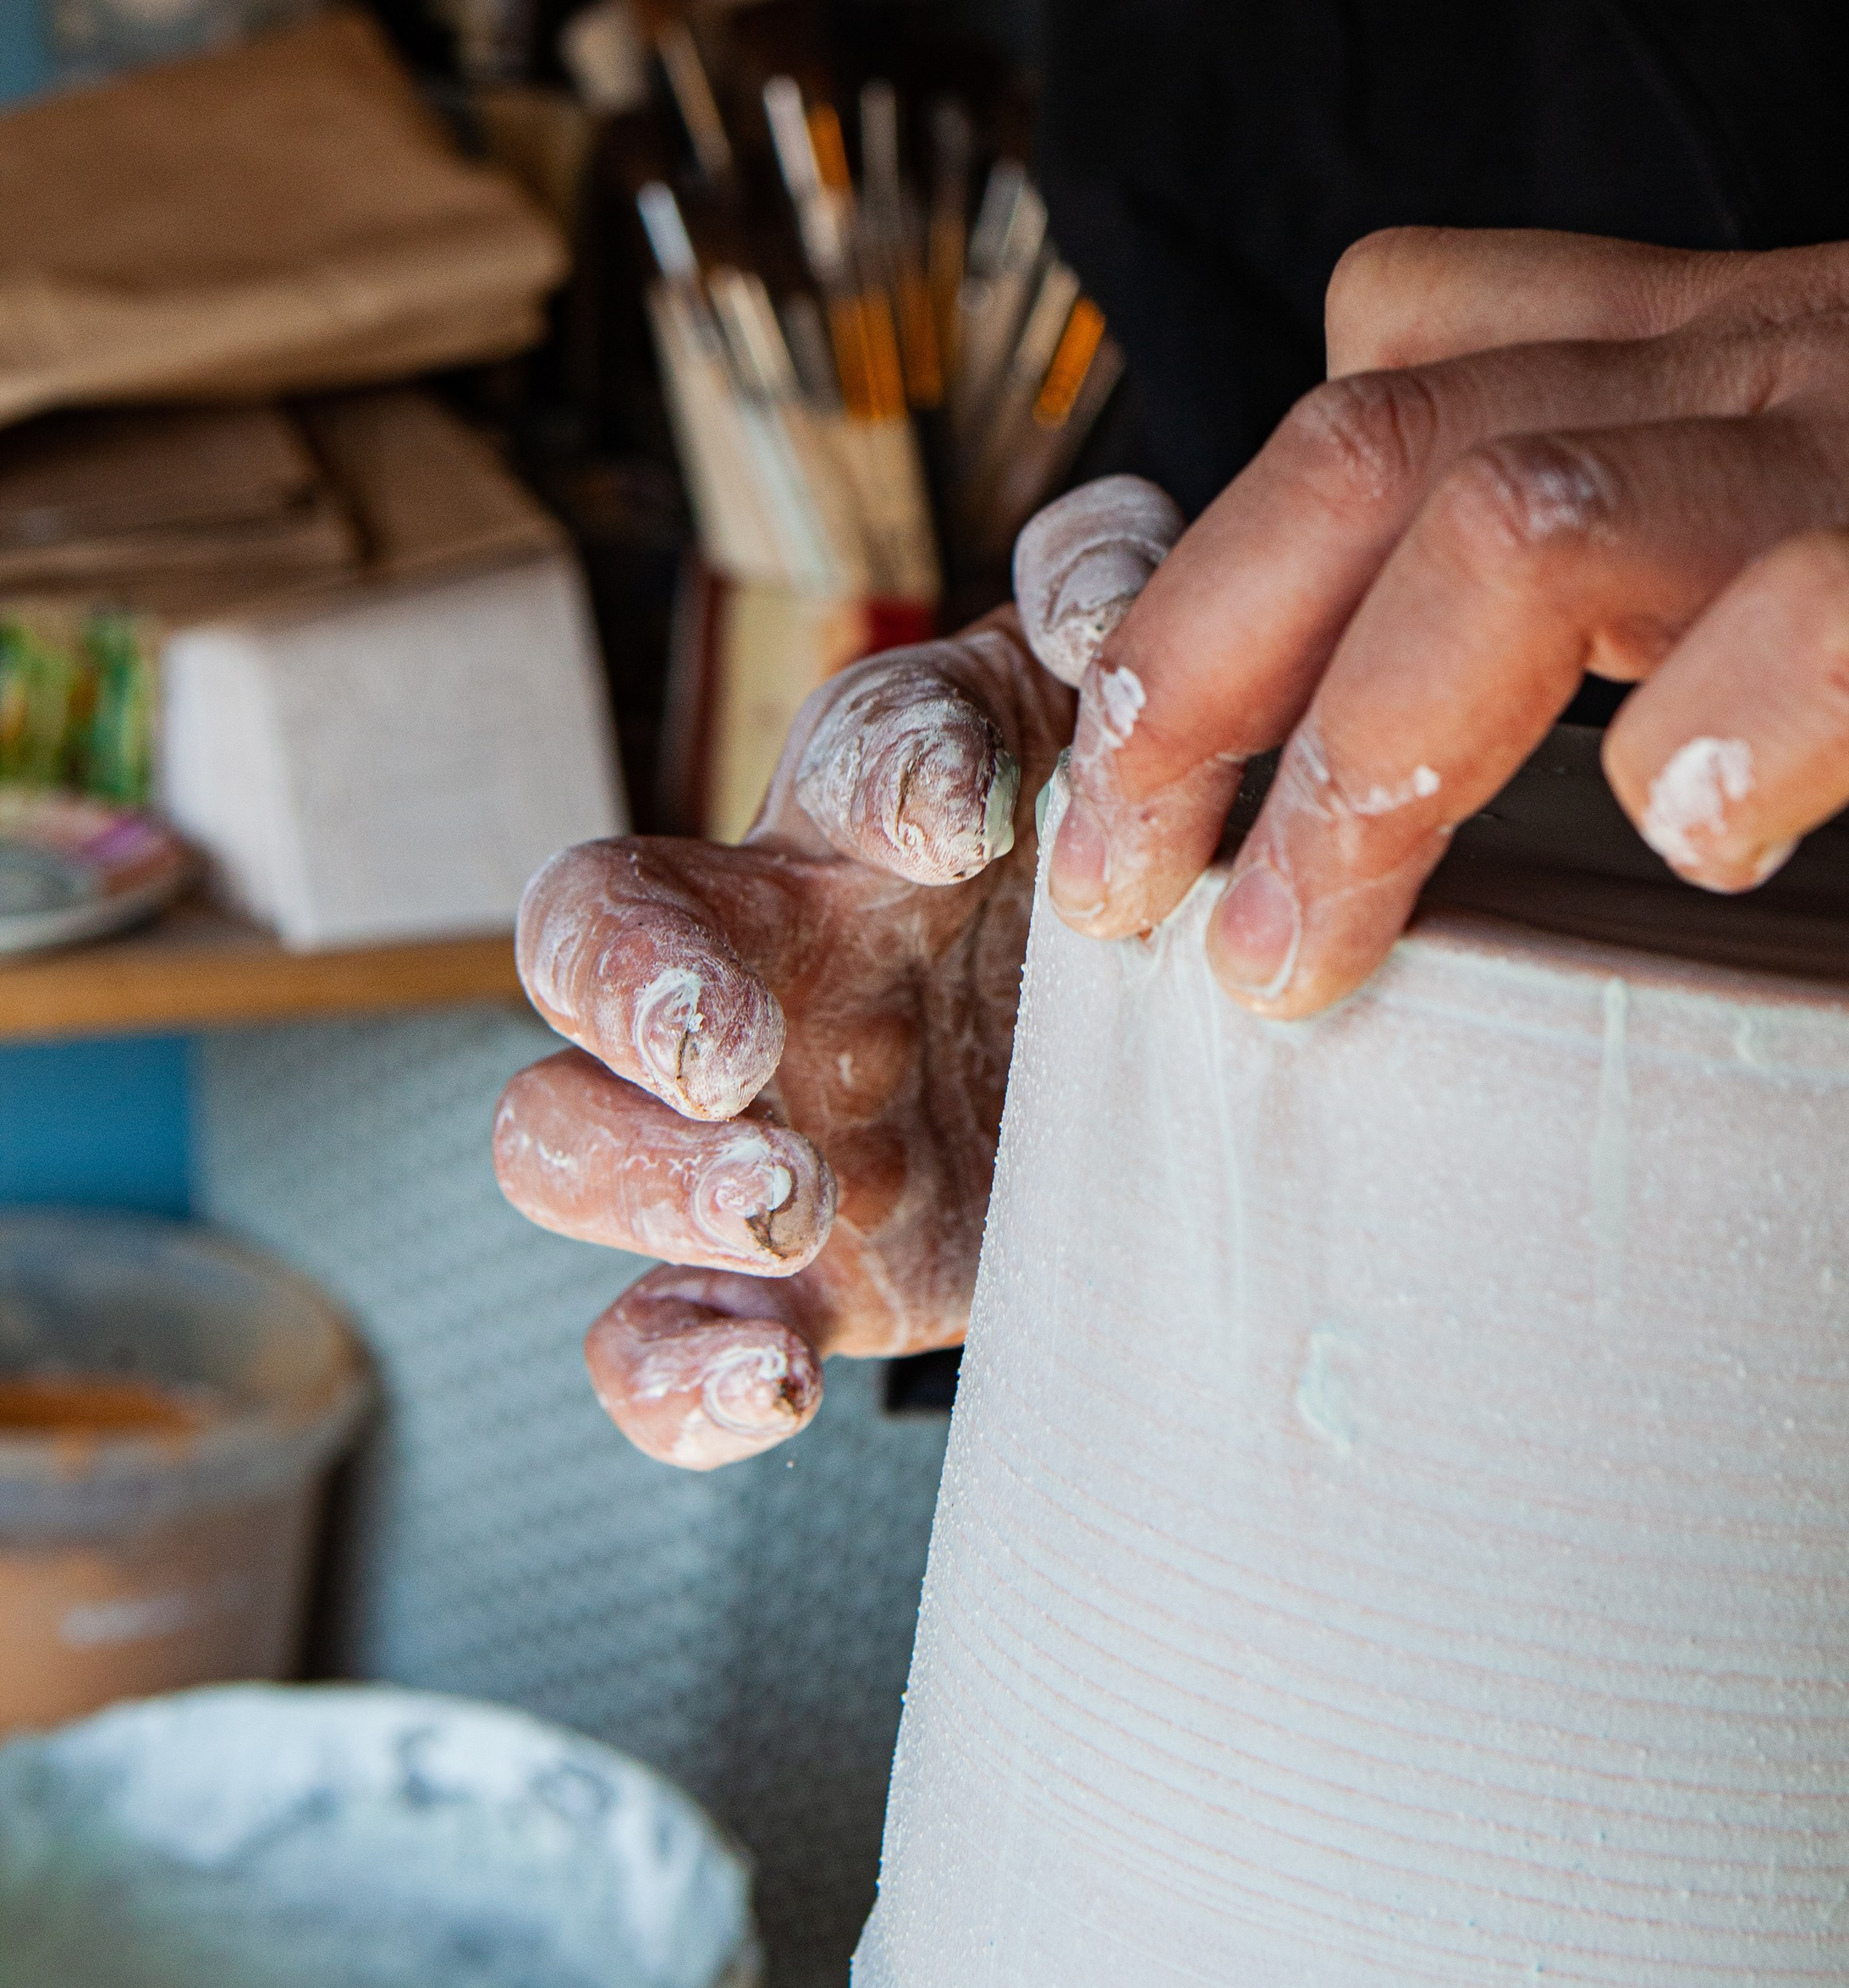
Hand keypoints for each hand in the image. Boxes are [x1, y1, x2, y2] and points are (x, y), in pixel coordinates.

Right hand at [493, 478, 1182, 1467]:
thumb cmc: (1113, 869)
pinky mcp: (777, 1286)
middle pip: (587, 934)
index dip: (885, 773)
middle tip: (733, 1051)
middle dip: (636, 986)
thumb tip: (1095, 605)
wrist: (1153, 1070)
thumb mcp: (1126, 730)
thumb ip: (1114, 603)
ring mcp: (742, 1130)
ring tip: (781, 1206)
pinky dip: (674, 1378)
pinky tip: (769, 1384)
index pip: (830, 753)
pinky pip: (645, 1340)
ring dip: (642, 1177)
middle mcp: (763, 962)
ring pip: (556, 1136)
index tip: (966, 814)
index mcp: (867, 814)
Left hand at [1043, 160, 1848, 1016]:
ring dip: (1370, 748)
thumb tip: (1455, 614)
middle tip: (1124, 887)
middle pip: (1386, 449)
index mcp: (1723, 348)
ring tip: (1302, 944)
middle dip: (1198, 669)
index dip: (1211, 541)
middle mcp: (1781, 382)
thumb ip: (1667, 460)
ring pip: (1547, 521)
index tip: (1128, 745)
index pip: (1389, 359)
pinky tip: (1702, 842)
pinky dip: (1743, 726)